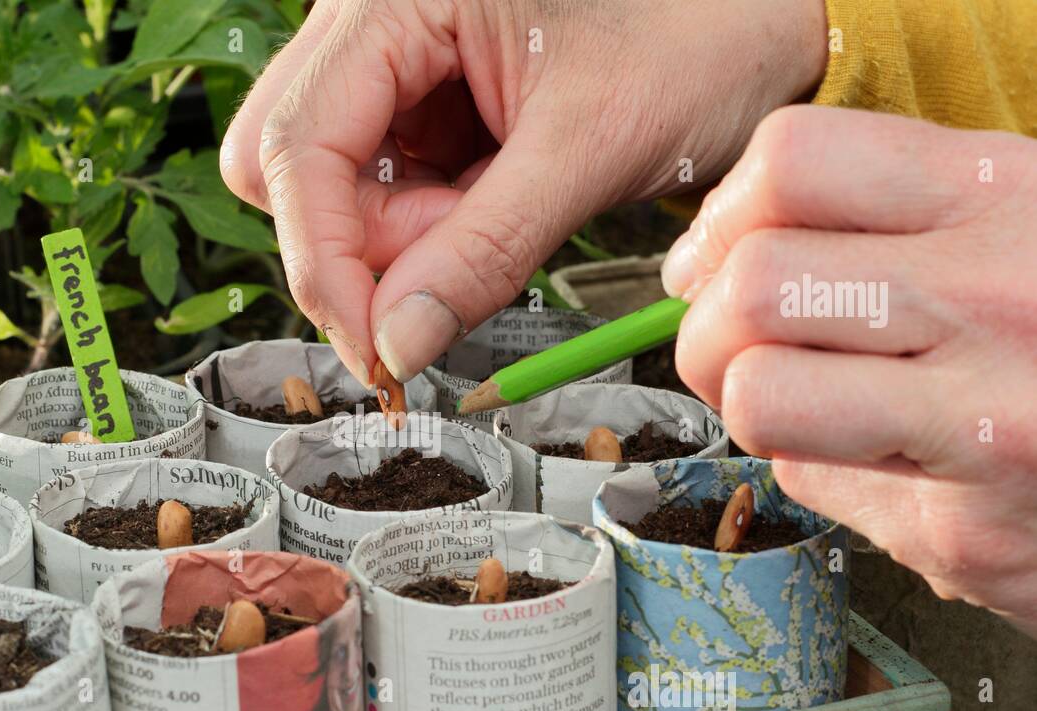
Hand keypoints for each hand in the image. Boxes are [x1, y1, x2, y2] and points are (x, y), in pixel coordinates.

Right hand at [221, 0, 827, 383]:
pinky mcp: (419, 106)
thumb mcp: (589, 149)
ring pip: (329, 189)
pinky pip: (381, 193)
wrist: (753, 25)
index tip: (376, 349)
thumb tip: (397, 346)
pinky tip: (499, 206)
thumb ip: (482, 251)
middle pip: (284, 162)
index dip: (323, 261)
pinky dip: (428, 231)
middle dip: (354, 245)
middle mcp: (372, 21)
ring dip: (400, 242)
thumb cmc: (695, 40)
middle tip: (447, 271)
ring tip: (504, 217)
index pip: (294, 143)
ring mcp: (391, 64)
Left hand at [664, 105, 1036, 635]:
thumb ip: (899, 225)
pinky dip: (813, 471)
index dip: (722, 217)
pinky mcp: (970, 522)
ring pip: (757, 392)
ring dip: (745, 404)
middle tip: (732, 349)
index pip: (793, 160)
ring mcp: (987, 415)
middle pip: (752, 282)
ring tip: (793, 404)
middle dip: (705, 326)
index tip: (715, 259)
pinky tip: (877, 460)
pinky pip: (813, 481)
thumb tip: (729, 269)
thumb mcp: (1022, 230)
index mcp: (1009, 193)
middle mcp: (1001, 292)